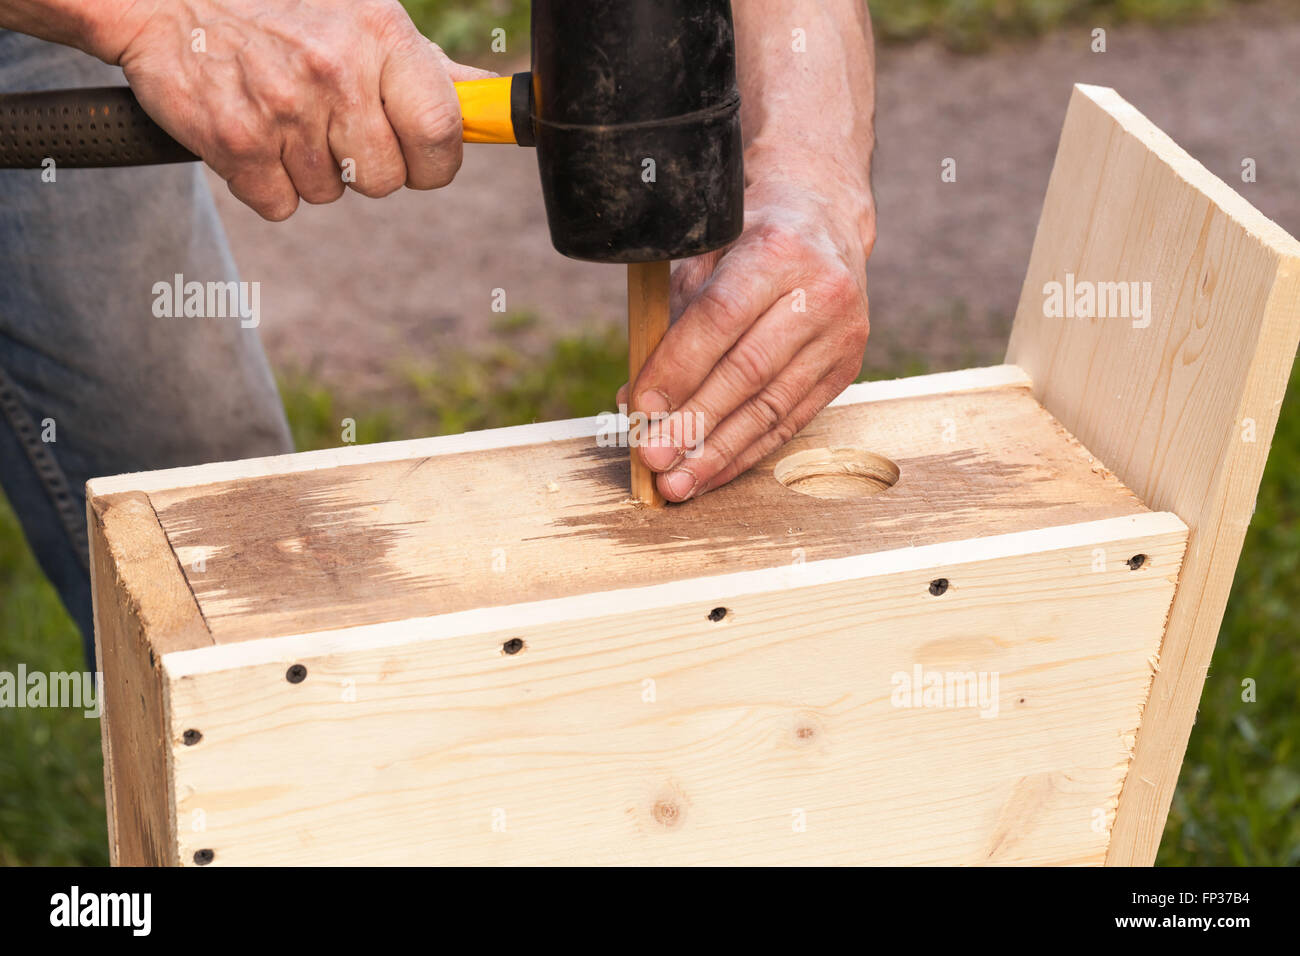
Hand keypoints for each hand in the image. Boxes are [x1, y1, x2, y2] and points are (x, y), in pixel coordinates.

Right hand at [91, 0, 488, 219]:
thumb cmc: (282, 6)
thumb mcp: (362, 12)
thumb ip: (424, 65)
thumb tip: (483, 101)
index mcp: (379, 34)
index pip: (441, 132)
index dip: (436, 162)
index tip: (423, 160)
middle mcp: (336, 71)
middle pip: (386, 179)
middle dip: (366, 167)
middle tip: (333, 125)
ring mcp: (283, 109)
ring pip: (332, 195)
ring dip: (312, 169)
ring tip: (284, 112)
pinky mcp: (236, 144)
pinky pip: (281, 205)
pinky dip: (267, 182)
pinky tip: (254, 130)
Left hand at [619, 177, 874, 501]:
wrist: (823, 218)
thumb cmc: (748, 240)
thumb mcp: (706, 256)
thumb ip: (671, 321)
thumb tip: (635, 397)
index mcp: (778, 251)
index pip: (721, 318)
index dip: (679, 367)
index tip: (642, 405)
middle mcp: (821, 292)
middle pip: (748, 370)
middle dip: (695, 422)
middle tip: (653, 457)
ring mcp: (841, 334)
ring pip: (772, 406)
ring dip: (719, 451)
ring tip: (677, 483)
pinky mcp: (846, 368)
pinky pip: (790, 422)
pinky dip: (746, 452)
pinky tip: (711, 474)